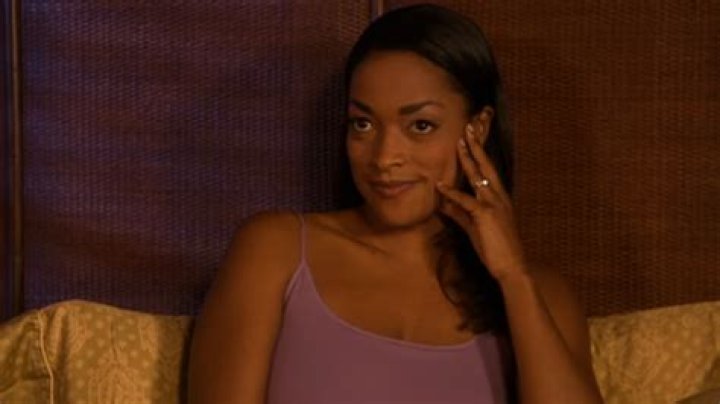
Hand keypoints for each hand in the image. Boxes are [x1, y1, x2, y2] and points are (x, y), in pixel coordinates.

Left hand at [436, 124, 527, 283]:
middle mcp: (498, 198)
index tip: (470, 137)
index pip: (487, 171)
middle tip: (468, 127)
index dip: (479, 153)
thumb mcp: (474, 227)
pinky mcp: (486, 216)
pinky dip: (452, 193)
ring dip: (469, 158)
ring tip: (460, 142)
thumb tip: (444, 202)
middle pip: (486, 166)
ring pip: (479, 177)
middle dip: (476, 146)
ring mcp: (494, 205)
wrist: (511, 267)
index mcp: (498, 199)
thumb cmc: (495, 249)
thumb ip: (459, 213)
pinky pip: (466, 201)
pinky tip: (440, 185)